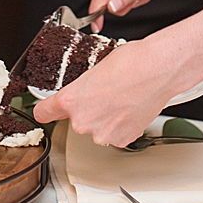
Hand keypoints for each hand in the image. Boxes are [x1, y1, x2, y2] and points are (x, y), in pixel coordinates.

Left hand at [31, 39, 188, 146]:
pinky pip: (115, 134)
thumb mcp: (95, 68)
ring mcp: (102, 133)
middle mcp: (83, 121)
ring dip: (106, 119)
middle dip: (88, 110)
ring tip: (122, 100)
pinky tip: (130, 109)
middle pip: (77, 120)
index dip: (47, 109)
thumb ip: (82, 88)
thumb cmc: (131, 62)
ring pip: (97, 129)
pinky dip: (122, 125)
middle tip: (105, 94)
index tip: (47, 110)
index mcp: (71, 100)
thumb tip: (83, 93)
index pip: (44, 112)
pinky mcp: (122, 140)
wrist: (158, 69)